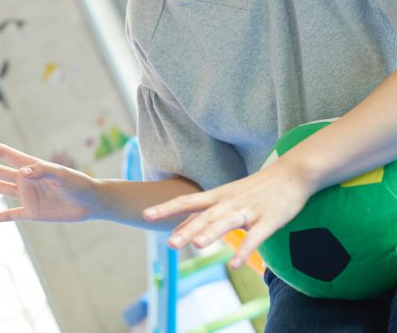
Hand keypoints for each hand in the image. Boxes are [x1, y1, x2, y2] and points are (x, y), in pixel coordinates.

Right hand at [0, 137, 101, 222]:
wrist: (92, 202)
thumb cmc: (80, 184)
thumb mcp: (63, 176)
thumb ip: (43, 172)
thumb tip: (22, 172)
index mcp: (31, 166)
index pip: (5, 155)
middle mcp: (25, 180)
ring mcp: (27, 196)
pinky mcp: (32, 213)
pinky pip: (10, 215)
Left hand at [143, 160, 311, 268]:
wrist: (292, 173)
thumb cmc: (255, 188)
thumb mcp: (226, 198)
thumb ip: (205, 216)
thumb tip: (181, 231)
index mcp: (217, 196)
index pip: (187, 202)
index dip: (167, 208)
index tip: (146, 215)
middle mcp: (229, 202)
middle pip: (204, 216)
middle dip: (187, 230)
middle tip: (169, 244)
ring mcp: (249, 210)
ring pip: (226, 223)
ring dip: (212, 234)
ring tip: (196, 246)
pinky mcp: (269, 220)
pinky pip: (255, 237)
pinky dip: (244, 250)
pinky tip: (234, 265)